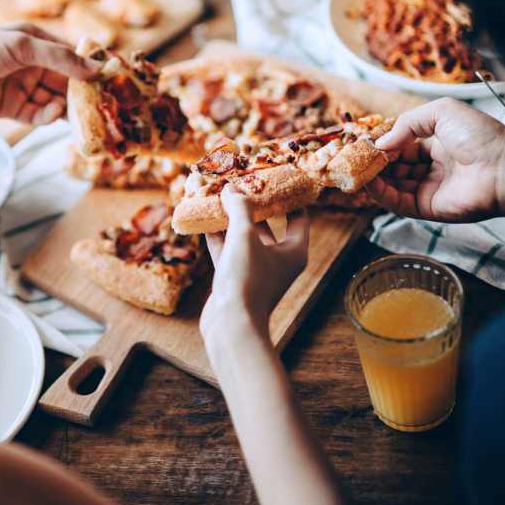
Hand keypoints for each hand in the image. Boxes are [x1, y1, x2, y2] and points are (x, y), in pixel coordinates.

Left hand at [0, 24, 99, 124]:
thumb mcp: (19, 45)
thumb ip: (58, 58)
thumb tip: (93, 68)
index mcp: (37, 41)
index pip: (73, 56)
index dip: (92, 68)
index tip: (112, 80)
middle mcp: (32, 64)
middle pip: (67, 82)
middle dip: (83, 94)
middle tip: (102, 106)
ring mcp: (22, 87)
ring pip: (55, 101)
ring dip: (67, 108)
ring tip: (76, 114)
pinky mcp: (11, 108)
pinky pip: (37, 115)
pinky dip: (48, 117)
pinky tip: (51, 115)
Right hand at [201, 185, 309, 338]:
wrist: (230, 324)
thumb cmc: (247, 279)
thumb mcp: (245, 236)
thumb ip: (239, 209)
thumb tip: (232, 188)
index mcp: (294, 251)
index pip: (299, 217)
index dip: (290, 197)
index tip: (278, 179)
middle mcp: (278, 260)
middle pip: (268, 225)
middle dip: (253, 205)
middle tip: (242, 184)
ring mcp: (255, 270)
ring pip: (244, 238)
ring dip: (232, 219)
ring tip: (219, 197)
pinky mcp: (234, 279)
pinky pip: (227, 250)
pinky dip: (217, 236)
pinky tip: (205, 219)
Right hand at [366, 98, 504, 222]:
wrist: (504, 168)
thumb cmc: (481, 136)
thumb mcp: (442, 112)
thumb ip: (407, 123)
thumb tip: (381, 143)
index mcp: (438, 144)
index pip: (402, 145)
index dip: (383, 143)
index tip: (364, 141)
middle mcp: (433, 167)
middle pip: (394, 166)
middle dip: (374, 161)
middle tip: (354, 156)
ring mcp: (429, 188)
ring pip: (392, 184)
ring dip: (372, 177)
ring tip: (355, 168)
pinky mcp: (426, 208)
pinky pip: (396, 202)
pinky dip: (379, 193)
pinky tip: (368, 182)